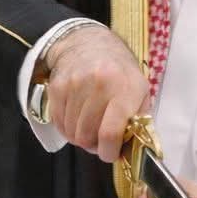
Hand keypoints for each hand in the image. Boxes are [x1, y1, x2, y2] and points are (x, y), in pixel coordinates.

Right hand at [43, 24, 149, 162]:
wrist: (90, 43)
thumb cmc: (120, 71)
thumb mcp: (140, 90)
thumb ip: (139, 119)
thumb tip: (134, 148)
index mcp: (123, 89)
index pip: (110, 133)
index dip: (108, 152)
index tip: (110, 154)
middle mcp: (98, 86)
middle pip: (87, 136)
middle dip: (94, 145)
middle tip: (100, 140)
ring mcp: (74, 85)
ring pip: (72, 132)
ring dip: (80, 137)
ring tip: (90, 127)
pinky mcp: (57, 87)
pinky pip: (58, 122)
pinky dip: (68, 128)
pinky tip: (78, 119)